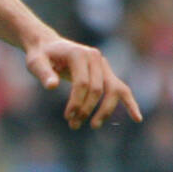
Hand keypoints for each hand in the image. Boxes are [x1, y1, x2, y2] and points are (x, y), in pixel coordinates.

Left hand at [25, 36, 142, 128]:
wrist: (48, 46)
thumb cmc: (41, 55)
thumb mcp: (35, 62)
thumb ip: (43, 73)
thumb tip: (52, 86)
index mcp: (79, 53)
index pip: (83, 82)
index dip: (77, 101)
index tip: (68, 116)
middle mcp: (95, 57)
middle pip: (98, 88)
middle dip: (87, 109)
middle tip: (73, 124)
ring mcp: (103, 64)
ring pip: (112, 90)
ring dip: (105, 110)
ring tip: (93, 125)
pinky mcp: (105, 72)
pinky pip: (121, 88)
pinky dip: (129, 103)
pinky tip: (137, 118)